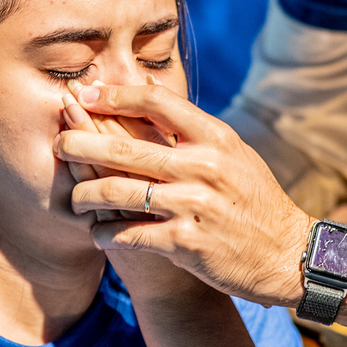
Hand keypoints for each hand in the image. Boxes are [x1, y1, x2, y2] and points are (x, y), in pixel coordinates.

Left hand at [56, 81, 310, 308]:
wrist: (288, 256)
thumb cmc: (254, 202)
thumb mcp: (233, 155)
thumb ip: (192, 130)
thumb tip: (149, 90)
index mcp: (214, 138)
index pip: (156, 102)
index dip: (114, 95)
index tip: (84, 94)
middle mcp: (203, 166)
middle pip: (125, 147)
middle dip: (82, 144)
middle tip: (58, 144)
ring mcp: (194, 204)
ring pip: (120, 192)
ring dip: (87, 196)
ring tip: (74, 201)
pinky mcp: (187, 242)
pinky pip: (131, 234)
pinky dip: (107, 236)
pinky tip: (96, 236)